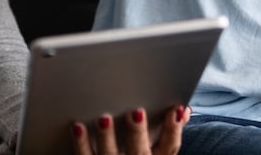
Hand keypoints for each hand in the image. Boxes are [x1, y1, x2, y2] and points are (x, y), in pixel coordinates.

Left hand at [71, 106, 190, 154]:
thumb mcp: (157, 154)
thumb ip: (168, 133)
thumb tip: (182, 111)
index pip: (169, 148)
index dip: (173, 130)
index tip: (173, 110)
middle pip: (139, 153)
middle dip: (138, 134)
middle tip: (135, 112)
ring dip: (106, 137)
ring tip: (104, 118)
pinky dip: (81, 144)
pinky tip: (78, 127)